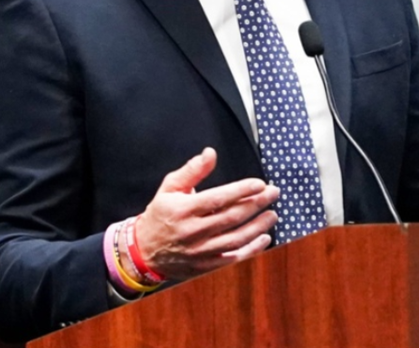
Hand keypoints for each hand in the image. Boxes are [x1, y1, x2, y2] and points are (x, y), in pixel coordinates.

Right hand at [131, 147, 278, 281]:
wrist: (145, 251)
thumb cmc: (159, 216)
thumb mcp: (169, 188)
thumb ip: (191, 171)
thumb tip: (210, 153)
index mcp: (184, 209)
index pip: (218, 198)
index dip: (241, 190)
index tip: (259, 183)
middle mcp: (193, 230)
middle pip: (232, 217)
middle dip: (257, 203)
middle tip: (273, 193)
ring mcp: (201, 250)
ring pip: (237, 238)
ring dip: (258, 226)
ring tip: (273, 214)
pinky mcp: (207, 265)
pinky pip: (234, 257)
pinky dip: (252, 249)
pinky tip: (264, 237)